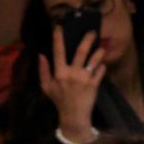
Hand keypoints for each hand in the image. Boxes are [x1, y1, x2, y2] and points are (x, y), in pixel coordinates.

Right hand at [39, 26, 105, 141]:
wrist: (73, 115)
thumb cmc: (59, 100)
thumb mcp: (46, 86)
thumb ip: (43, 70)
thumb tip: (41, 55)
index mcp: (59, 73)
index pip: (58, 51)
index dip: (58, 38)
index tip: (60, 27)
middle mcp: (72, 73)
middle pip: (80, 51)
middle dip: (87, 39)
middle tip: (92, 32)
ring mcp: (84, 79)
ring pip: (93, 60)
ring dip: (99, 52)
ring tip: (102, 47)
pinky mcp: (94, 85)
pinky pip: (100, 72)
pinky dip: (102, 66)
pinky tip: (102, 64)